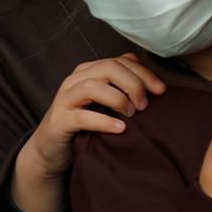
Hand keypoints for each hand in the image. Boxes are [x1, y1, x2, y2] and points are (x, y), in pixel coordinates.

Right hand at [12, 53, 165, 211]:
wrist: (51, 150)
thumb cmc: (83, 124)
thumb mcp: (102, 100)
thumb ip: (117, 81)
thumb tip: (138, 61)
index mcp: (86, 72)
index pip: (119, 61)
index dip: (143, 73)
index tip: (161, 90)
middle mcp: (74, 81)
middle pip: (108, 68)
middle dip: (133, 83)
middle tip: (145, 105)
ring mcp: (64, 100)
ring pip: (92, 87)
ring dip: (118, 99)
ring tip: (132, 114)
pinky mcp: (59, 122)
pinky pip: (82, 117)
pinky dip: (104, 121)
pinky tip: (120, 128)